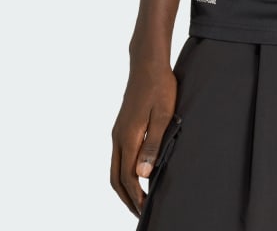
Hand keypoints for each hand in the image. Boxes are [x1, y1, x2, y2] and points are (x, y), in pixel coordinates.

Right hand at [110, 58, 177, 216]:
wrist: (147, 63)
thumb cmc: (160, 86)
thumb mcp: (163, 115)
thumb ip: (153, 145)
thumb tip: (143, 175)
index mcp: (128, 138)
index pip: (128, 178)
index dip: (136, 198)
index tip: (146, 211)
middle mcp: (118, 138)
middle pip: (115, 178)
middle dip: (126, 198)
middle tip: (140, 213)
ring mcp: (118, 132)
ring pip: (114, 168)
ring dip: (124, 187)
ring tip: (138, 199)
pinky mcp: (121, 126)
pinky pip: (118, 157)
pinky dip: (123, 172)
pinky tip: (136, 174)